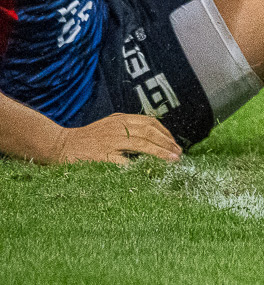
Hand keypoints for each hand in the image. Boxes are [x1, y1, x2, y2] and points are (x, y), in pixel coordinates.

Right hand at [43, 113, 180, 165]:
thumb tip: (152, 137)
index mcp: (121, 119)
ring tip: (172, 160)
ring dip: (159, 152)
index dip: (165, 133)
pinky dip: (136, 165)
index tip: (174, 144)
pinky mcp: (100, 156)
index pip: (150, 122)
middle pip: (150, 132)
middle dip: (167, 143)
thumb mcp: (109, 125)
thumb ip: (127, 127)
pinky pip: (122, 161)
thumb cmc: (87, 138)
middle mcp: (117, 127)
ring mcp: (109, 141)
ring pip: (141, 144)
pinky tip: (148, 171)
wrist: (59, 144)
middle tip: (178, 154)